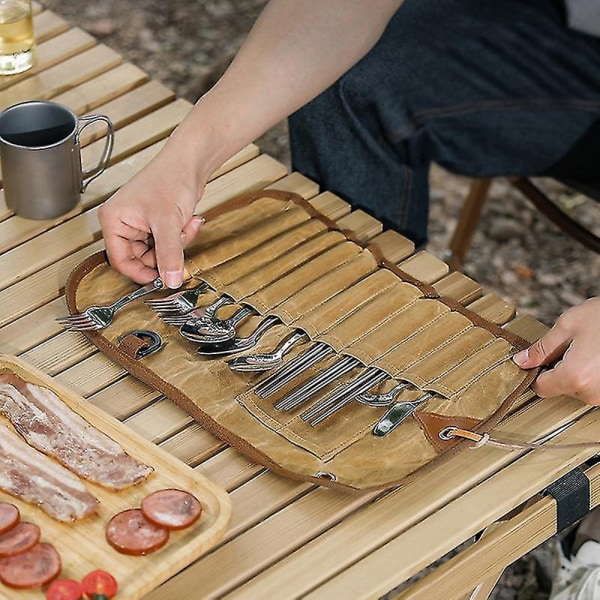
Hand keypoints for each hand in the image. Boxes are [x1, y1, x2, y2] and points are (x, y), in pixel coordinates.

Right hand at [98, 143, 204, 287]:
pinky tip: (189, 221)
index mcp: (114, 220)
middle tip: (179, 244)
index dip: (140, 273)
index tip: (159, 280)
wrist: (190, 162)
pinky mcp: (156, 223)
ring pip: (158, 252)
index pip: (119, 260)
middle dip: (166, 253)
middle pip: (141, 258)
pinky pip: (168, 243)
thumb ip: (169, 255)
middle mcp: (123, 223)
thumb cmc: (171, 178)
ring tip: (185, 225)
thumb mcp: (168, 223)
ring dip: (177, 244)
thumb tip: (169, 280)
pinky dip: (181, 237)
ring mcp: (140, 224)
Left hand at [513, 297, 599, 404]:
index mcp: (574, 377)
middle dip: (559, 368)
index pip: (541, 388)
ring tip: (590, 348)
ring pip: (578, 388)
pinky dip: (593, 373)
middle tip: (571, 345)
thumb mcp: (568, 326)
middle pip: (560, 388)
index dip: (535, 372)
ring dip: (577, 371)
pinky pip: (595, 387)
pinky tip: (598, 355)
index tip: (537, 359)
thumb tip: (521, 361)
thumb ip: (542, 348)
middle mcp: (592, 393)